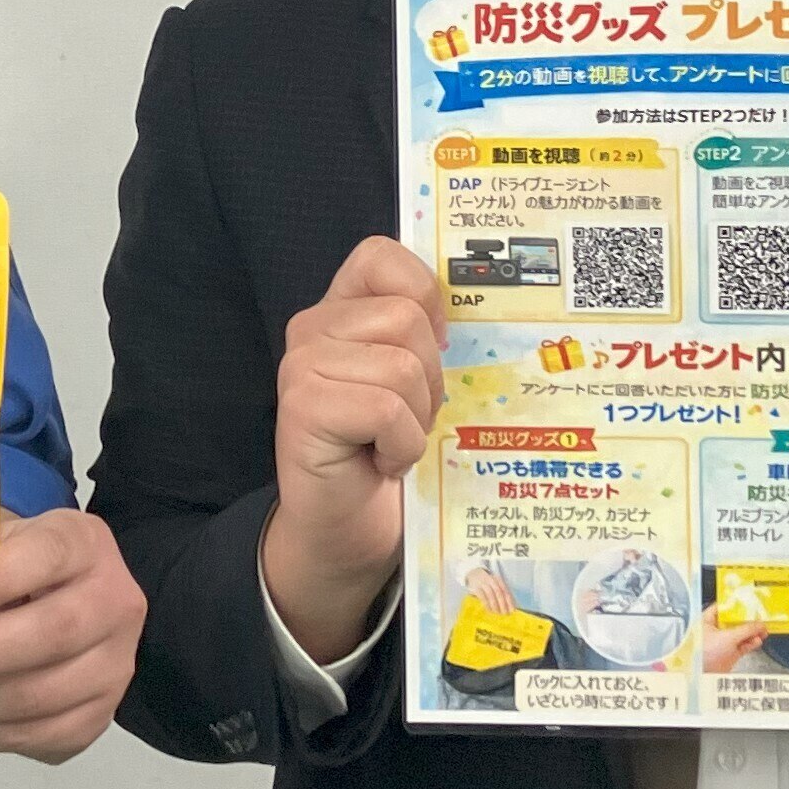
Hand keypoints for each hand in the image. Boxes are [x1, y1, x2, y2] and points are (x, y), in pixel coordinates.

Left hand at [0, 504, 144, 762]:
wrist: (77, 606)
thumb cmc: (22, 572)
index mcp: (82, 544)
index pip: (44, 556)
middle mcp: (113, 602)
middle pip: (52, 632)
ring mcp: (114, 663)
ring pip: (49, 692)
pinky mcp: (100, 713)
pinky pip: (50, 734)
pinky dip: (0, 733)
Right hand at [259, 237, 448, 665]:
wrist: (346, 532)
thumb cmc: (386, 454)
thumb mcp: (414, 384)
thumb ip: (426, 339)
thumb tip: (487, 311)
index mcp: (340, 312)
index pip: (382, 256)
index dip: (423, 294)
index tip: (435, 345)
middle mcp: (312, 328)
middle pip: (406, 318)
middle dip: (430, 378)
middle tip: (408, 419)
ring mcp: (302, 366)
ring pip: (403, 365)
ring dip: (416, 418)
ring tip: (393, 443)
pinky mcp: (303, 408)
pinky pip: (386, 408)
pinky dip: (400, 445)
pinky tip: (380, 463)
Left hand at [699, 600, 771, 672]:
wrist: (704, 677)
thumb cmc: (706, 654)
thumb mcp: (728, 637)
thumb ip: (746, 629)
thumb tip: (760, 624)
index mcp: (706, 622)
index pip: (721, 608)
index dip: (734, 605)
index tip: (747, 603)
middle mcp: (714, 631)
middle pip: (733, 622)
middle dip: (747, 621)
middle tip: (760, 618)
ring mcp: (722, 643)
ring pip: (740, 635)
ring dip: (752, 633)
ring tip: (763, 630)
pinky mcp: (729, 654)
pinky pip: (742, 646)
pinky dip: (751, 643)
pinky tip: (758, 641)